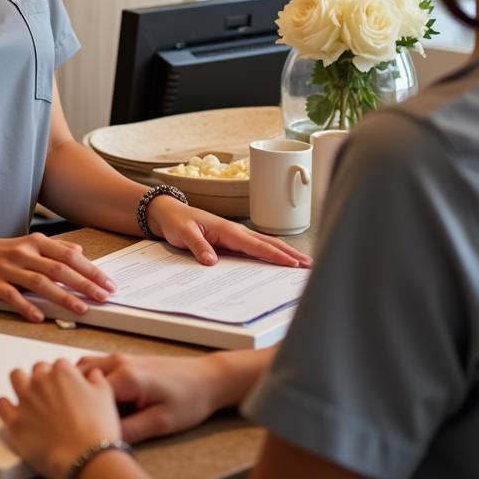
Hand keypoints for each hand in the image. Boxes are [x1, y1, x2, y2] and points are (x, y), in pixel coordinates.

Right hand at [0, 232, 115, 321]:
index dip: (91, 270)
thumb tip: (80, 251)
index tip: (108, 283)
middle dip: (84, 284)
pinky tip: (39, 317)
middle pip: (59, 269)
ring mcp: (8, 268)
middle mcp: (25, 253)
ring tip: (80, 309)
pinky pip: (12, 296)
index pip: (70, 256)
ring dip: (62, 296)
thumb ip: (55, 248)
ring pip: (39, 282)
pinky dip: (26, 307)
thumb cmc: (1, 251)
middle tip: (103, 297)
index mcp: (36, 242)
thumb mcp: (29, 244)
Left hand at [0, 360, 122, 478]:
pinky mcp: (14, 422)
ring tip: (29, 395)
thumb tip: (92, 375)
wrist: (85, 457)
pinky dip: (6, 406)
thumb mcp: (105, 396)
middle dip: (43, 378)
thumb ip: (96, 379)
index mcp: (62, 372)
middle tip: (50, 393)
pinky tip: (13, 411)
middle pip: (37, 369)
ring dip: (22, 383)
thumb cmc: (96, 429)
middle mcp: (41, 381)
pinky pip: (1, 405)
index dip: (63, 376)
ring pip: (16, 378)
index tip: (65, 386)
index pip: (59, 364)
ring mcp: (26, 400)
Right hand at [76, 353, 221, 442]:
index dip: (78, 412)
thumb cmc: (190, 399)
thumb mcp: (161, 422)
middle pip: (79, 374)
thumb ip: (130, 430)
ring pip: (86, 368)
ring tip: (84, 411)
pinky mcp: (127, 361)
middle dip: (72, 396)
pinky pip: (98, 367)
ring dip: (80, 386)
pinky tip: (98, 402)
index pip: (85, 393)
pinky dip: (90, 381)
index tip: (77, 429)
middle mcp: (120, 362)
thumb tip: (104, 440)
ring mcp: (122, 358)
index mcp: (127, 377)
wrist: (208, 378)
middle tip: (73, 419)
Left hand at [147, 198, 312, 267]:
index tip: (293, 264)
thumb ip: (198, 247)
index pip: (256, 245)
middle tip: (310, 265)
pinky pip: (255, 246)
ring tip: (303, 263)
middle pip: (268, 243)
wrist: (168, 212)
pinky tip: (280, 258)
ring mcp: (235, 234)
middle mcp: (235, 231)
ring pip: (265, 243)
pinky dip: (271, 252)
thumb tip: (212, 262)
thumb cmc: (176, 222)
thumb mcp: (183, 234)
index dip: (276, 256)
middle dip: (289, 254)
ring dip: (284, 252)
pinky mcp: (231, 239)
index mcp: (227, 230)